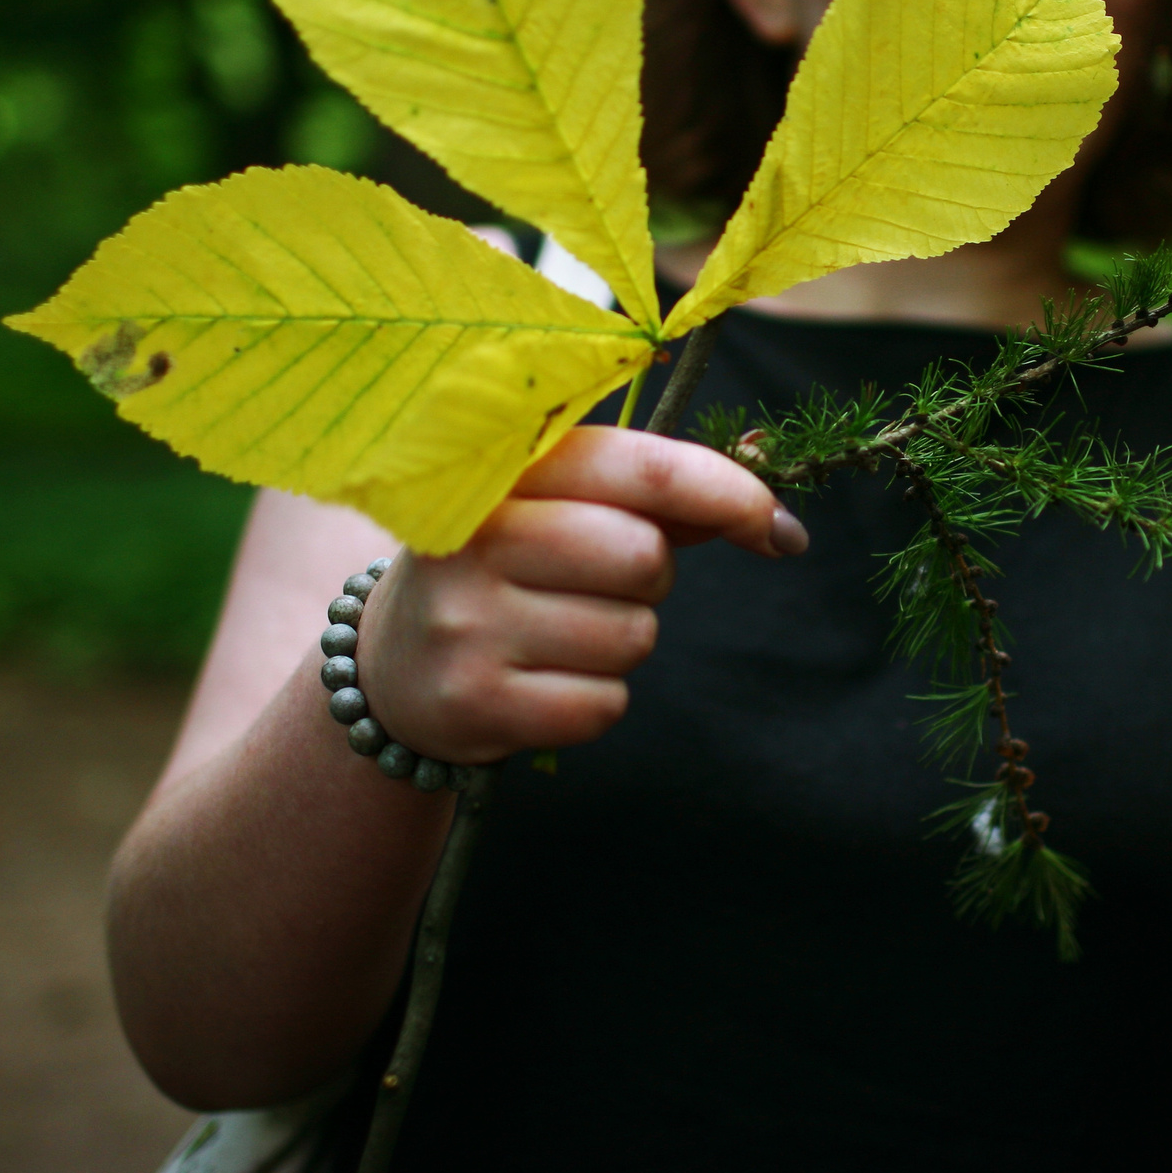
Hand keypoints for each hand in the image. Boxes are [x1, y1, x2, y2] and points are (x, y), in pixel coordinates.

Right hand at [353, 425, 802, 763]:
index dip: (728, 494)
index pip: (643, 467)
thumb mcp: (557, 510)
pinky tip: (543, 682)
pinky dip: (596, 701)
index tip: (780, 530)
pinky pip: (604, 705)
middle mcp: (475, 536)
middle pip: (646, 558)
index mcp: (505, 470)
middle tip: (593, 586)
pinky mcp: (474, 701)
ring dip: (621, 643)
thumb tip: (773, 517)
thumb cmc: (507, 572)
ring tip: (556, 633)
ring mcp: (467, 621)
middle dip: (648, 580)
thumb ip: (657, 498)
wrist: (391, 668)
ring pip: (632, 637)